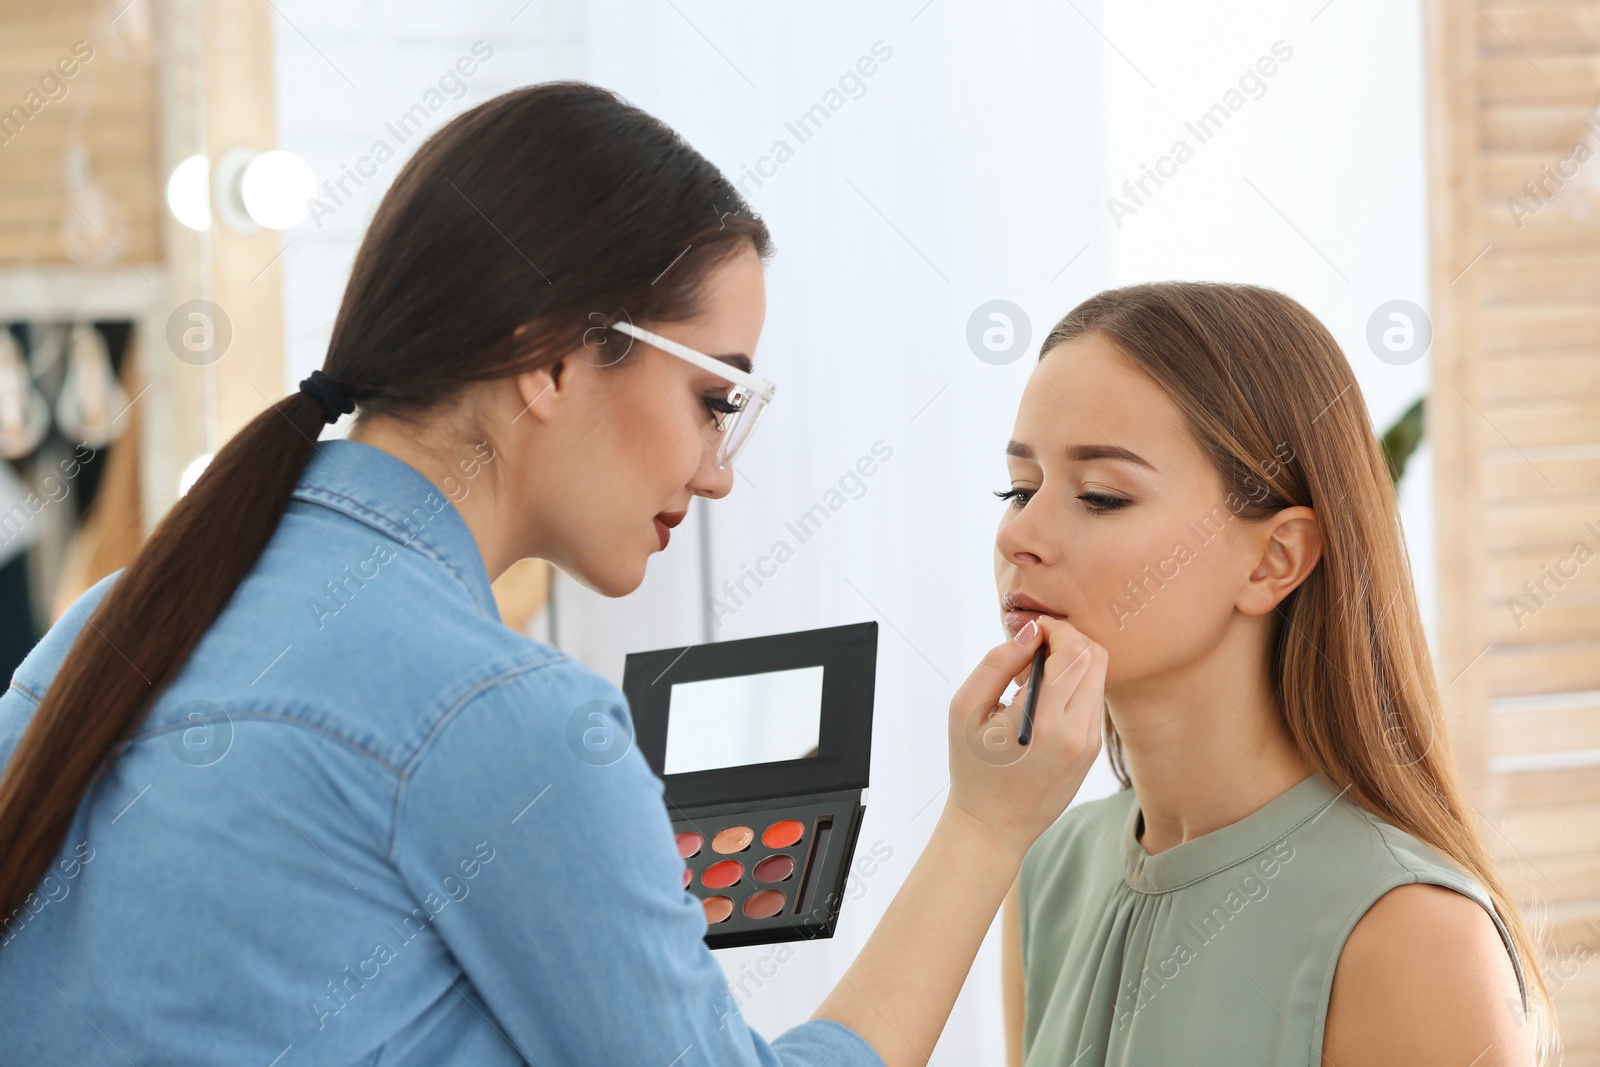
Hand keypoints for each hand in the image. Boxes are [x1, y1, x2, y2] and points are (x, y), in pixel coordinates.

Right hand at [944, 617, 1105, 855]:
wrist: (993, 826)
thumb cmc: (972, 768)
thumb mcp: (966, 709)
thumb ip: (997, 663)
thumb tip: (1031, 632)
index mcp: (1046, 723)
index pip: (1073, 652)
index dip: (1055, 629)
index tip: (1030, 631)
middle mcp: (1078, 733)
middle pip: (1096, 658)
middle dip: (1067, 639)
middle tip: (1032, 648)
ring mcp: (1090, 743)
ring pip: (1098, 677)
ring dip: (1070, 663)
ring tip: (1031, 679)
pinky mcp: (1092, 750)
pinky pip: (1092, 700)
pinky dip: (1072, 686)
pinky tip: (1041, 701)